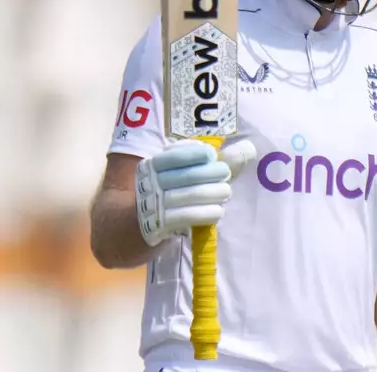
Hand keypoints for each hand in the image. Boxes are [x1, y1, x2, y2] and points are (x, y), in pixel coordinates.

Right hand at [135, 139, 255, 246]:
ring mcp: (153, 205)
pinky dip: (206, 213)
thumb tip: (246, 150)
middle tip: (226, 175)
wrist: (130, 226)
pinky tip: (218, 212)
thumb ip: (205, 163)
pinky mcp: (159, 226)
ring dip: (213, 194)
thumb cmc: (162, 195)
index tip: (211, 154)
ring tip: (226, 193)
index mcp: (151, 166)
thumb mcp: (172, 175)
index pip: (172, 156)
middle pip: (186, 176)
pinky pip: (187, 217)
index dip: (193, 154)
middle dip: (210, 174)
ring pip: (190, 196)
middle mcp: (150, 183)